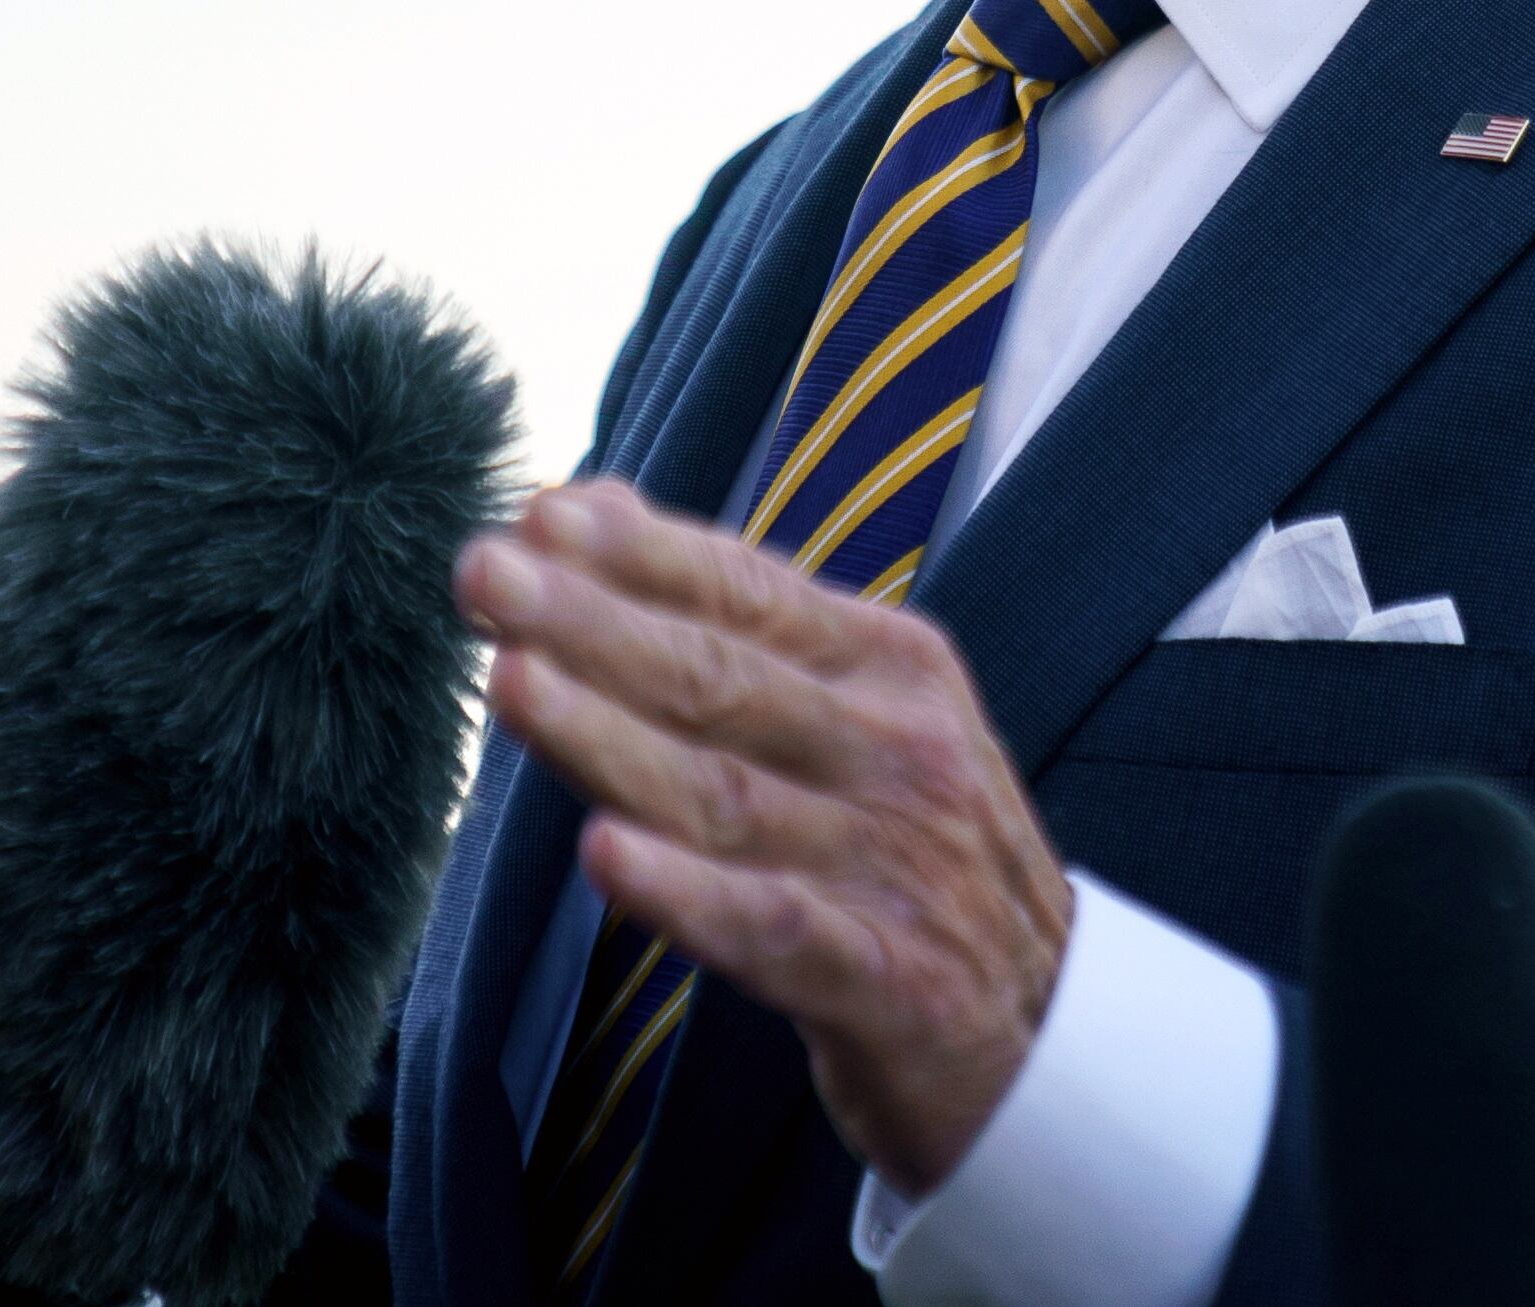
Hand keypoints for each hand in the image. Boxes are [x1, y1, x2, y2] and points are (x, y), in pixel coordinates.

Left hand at [458, 478, 1069, 1196]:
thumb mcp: (858, 712)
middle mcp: (897, 749)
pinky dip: (686, 893)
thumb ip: (736, 619)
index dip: (639, 553)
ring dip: (608, 736)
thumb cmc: (911, 849)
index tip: (533, 514)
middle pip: (719, 678)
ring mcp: (892, 862)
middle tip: (483, 574)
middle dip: (592, 622)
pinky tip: (603, 858)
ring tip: (512, 682)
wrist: (1051, 1028)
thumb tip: (594, 505)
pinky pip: (770, 927)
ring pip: (724, 791)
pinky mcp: (884, 977)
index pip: (747, 591)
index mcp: (891, 667)